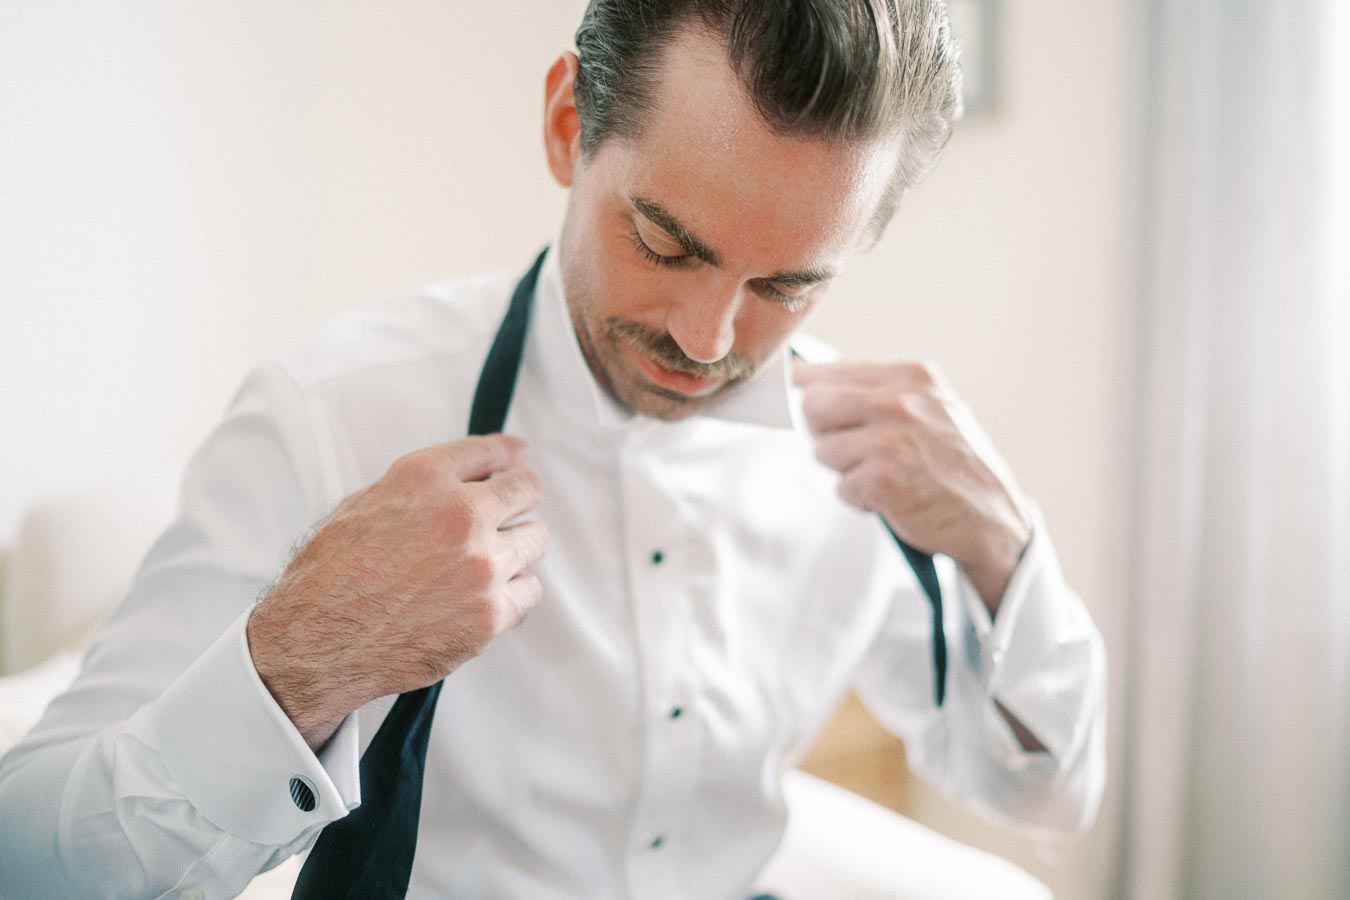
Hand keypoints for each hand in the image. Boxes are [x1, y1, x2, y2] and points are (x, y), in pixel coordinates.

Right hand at [246, 434, 548, 750]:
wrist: (316, 644)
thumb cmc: (328, 577)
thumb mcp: (362, 506)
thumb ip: (419, 490)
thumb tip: (463, 483)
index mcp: (424, 478)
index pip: (491, 451)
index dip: (509, 454)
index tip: (518, 456)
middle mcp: (461, 515)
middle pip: (526, 489)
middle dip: (519, 498)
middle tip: (510, 512)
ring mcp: (481, 566)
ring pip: (536, 540)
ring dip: (516, 548)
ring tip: (488, 563)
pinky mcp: (490, 614)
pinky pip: (530, 591)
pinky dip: (513, 594)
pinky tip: (486, 598)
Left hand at [794, 359, 1032, 612]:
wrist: (995, 516)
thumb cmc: (955, 462)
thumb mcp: (931, 406)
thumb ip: (877, 390)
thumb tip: (804, 381)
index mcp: (910, 377)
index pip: (828, 372)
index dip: (806, 390)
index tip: (799, 401)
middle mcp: (900, 403)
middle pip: (814, 407)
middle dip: (825, 432)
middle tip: (854, 449)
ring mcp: (891, 441)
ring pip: (822, 451)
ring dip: (845, 470)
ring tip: (884, 475)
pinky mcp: (883, 481)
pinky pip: (840, 487)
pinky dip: (859, 499)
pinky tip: (890, 497)